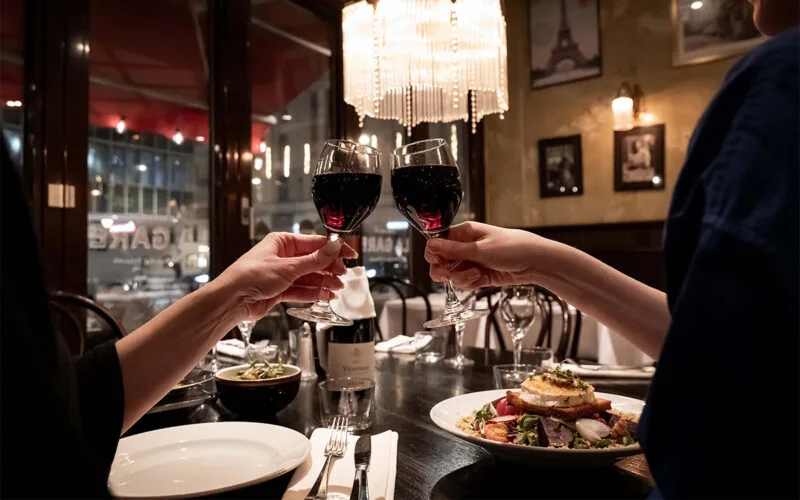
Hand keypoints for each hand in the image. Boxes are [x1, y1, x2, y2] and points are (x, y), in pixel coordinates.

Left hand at [214, 233, 356, 321]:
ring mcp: (281, 274)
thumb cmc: (250, 277)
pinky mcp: (279, 290)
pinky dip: (314, 292)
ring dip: (324, 282)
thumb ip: (314, 260)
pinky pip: (302, 289)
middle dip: (329, 268)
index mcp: (282, 242)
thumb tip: (334, 249)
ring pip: (309, 276)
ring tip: (338, 287)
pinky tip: (327, 295)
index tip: (349, 254)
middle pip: (314, 260)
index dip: (334, 249)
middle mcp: (283, 256)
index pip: (314, 243)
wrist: (232, 300)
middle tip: (343, 274)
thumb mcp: (288, 267)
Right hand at [424, 222, 554, 289]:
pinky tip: (481, 279)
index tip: (439, 263)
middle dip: (445, 270)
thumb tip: (430, 244)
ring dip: (461, 278)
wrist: (534, 263)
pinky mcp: (479, 274)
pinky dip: (470, 283)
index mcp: (464, 233)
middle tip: (449, 274)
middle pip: (442, 261)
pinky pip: (465, 282)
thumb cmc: (511, 248)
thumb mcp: (479, 249)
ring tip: (476, 274)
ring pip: (453, 274)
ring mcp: (472, 261)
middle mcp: (466, 246)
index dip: (435, 255)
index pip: (438, 243)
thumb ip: (453, 250)